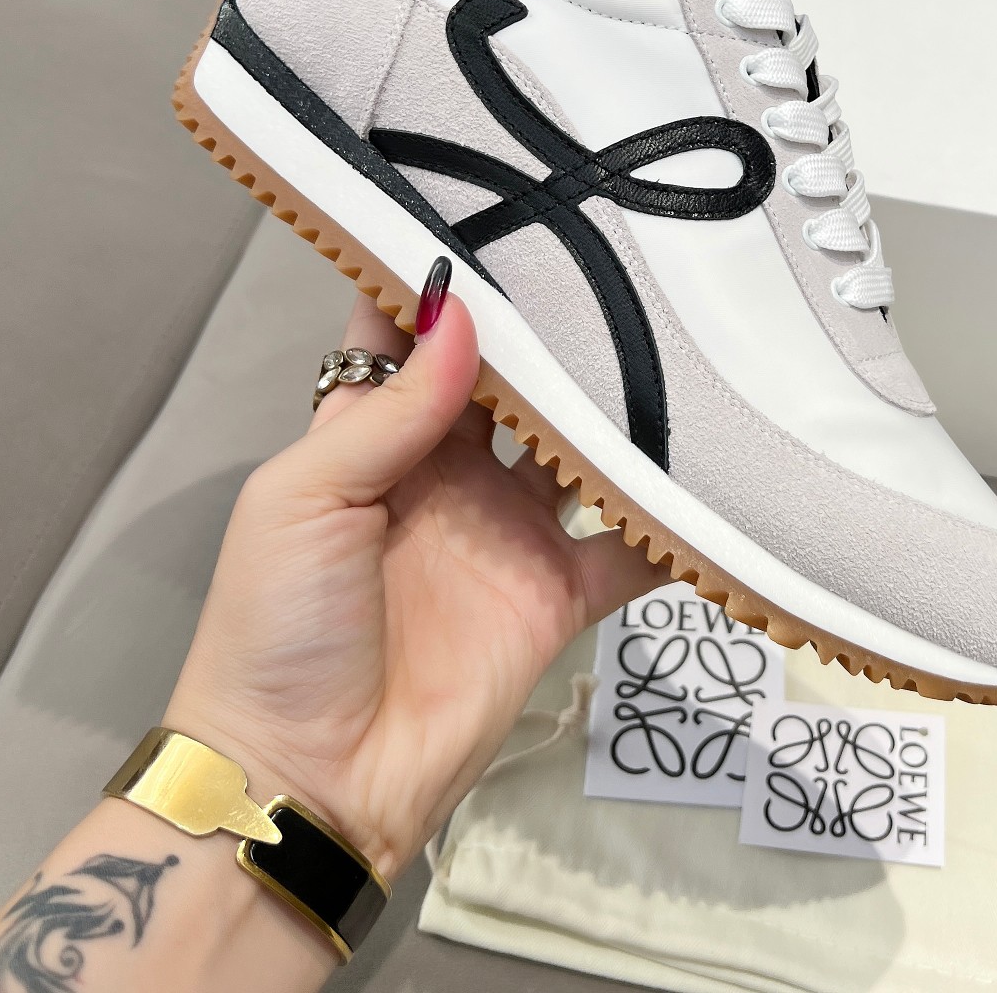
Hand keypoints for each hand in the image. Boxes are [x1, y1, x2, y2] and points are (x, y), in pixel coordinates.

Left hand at [164, 262, 664, 878]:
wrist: (309, 781)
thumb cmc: (279, 624)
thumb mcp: (305, 500)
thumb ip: (389, 413)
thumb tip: (463, 313)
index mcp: (375, 437)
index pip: (415, 339)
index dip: (449, 282)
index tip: (505, 215)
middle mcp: (450, 472)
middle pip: (513, 385)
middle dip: (552, 333)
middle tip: (619, 262)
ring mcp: (508, 531)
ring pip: (579, 452)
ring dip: (620, 412)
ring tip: (680, 342)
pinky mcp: (556, 595)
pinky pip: (626, 552)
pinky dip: (670, 525)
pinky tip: (717, 474)